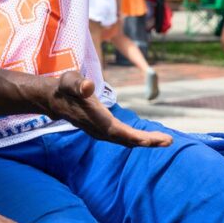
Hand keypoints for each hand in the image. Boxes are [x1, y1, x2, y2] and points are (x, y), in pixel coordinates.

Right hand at [46, 71, 171, 146]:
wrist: (54, 99)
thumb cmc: (64, 87)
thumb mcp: (69, 80)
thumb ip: (77, 83)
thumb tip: (87, 86)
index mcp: (97, 120)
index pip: (122, 132)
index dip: (140, 137)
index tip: (156, 140)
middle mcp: (101, 130)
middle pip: (128, 140)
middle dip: (148, 142)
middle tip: (169, 141)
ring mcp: (101, 132)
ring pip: (126, 140)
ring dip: (145, 141)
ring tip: (164, 140)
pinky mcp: (103, 130)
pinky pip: (123, 137)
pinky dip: (137, 138)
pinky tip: (147, 138)